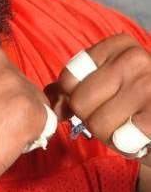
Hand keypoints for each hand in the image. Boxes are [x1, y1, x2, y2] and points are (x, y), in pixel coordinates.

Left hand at [46, 33, 150, 164]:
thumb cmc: (133, 104)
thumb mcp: (104, 85)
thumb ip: (72, 87)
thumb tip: (49, 103)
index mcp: (119, 45)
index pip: (69, 78)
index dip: (74, 98)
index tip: (96, 100)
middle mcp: (135, 58)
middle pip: (80, 102)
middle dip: (91, 118)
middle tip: (114, 118)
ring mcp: (150, 84)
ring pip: (97, 124)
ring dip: (109, 136)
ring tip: (126, 127)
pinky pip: (120, 140)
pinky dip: (126, 146)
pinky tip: (138, 137)